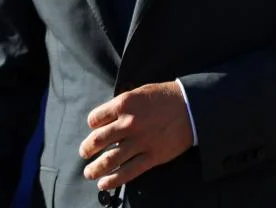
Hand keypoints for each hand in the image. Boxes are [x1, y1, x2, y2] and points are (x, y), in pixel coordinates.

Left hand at [79, 81, 193, 190]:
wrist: (191, 107)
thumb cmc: (163, 97)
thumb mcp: (138, 93)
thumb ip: (121, 106)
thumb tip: (105, 120)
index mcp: (123, 104)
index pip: (95, 119)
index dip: (92, 125)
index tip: (93, 129)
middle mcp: (128, 123)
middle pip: (98, 140)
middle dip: (87, 149)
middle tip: (83, 153)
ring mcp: (140, 141)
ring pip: (111, 159)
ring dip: (95, 168)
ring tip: (88, 173)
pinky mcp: (152, 156)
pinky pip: (128, 171)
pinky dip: (113, 180)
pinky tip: (104, 183)